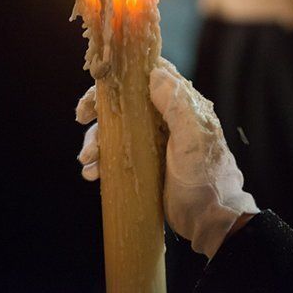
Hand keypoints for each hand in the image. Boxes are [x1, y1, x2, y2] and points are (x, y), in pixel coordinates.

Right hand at [76, 58, 258, 258]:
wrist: (210, 220)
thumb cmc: (206, 178)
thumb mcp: (193, 140)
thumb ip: (176, 106)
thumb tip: (155, 72)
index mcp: (180, 106)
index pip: (148, 76)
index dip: (121, 75)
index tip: (100, 86)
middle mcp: (164, 119)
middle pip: (124, 102)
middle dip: (99, 109)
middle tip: (82, 119)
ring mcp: (152, 142)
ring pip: (115, 130)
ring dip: (96, 141)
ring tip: (88, 161)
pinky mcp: (143, 164)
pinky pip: (115, 155)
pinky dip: (100, 162)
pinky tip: (93, 174)